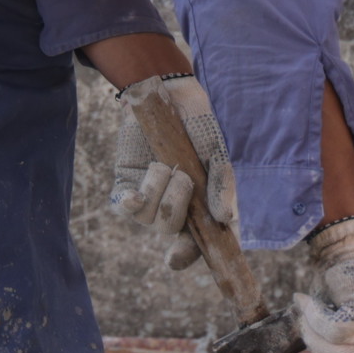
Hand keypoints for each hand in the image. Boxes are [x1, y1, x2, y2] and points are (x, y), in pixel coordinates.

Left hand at [113, 74, 257, 309]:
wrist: (164, 91)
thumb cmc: (196, 122)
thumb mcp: (216, 151)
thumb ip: (223, 183)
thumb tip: (226, 220)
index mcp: (203, 203)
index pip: (203, 240)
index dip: (194, 256)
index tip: (183, 261)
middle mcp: (177, 204)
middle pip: (174, 232)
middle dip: (178, 209)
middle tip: (184, 178)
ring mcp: (151, 196)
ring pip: (152, 219)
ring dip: (160, 193)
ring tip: (166, 164)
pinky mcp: (127, 184)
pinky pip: (128, 208)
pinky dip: (133, 201)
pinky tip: (136, 190)